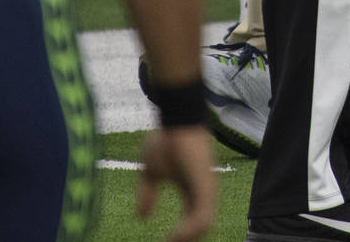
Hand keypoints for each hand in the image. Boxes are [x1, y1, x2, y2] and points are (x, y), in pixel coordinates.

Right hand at [137, 124, 216, 241]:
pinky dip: (189, 232)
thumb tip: (142, 218)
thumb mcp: (150, 173)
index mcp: (192, 190)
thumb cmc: (165, 140)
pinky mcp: (207, 187)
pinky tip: (174, 238)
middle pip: (199, 228)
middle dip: (184, 240)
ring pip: (203, 227)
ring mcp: (208, 190)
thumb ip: (147, 195)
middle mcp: (203, 193)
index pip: (190, 221)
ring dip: (186, 239)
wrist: (175, 119)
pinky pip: (203, 218)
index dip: (178, 236)